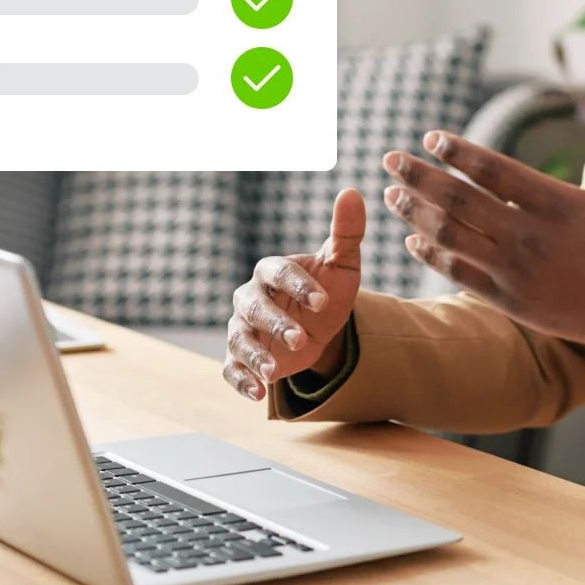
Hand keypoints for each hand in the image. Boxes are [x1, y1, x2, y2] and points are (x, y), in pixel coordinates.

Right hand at [223, 188, 364, 401]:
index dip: (299, 286)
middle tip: (300, 338)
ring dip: (254, 355)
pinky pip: (231, 367)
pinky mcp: (240, 356)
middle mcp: (251, 296)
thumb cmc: (329, 290)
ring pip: (239, 338)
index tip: (323, 301)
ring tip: (272, 372)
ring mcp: (243, 327)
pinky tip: (257, 392)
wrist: (322, 328)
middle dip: (275, 323)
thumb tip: (352, 192)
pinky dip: (240, 380)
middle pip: (253, 306)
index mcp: (274, 270)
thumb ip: (346, 231)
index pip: (279, 272)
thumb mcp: (343, 264)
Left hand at [381, 100, 584, 371]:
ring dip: (416, 212)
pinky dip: (432, 254)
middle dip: (419, 176)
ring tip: (392, 193)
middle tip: (391, 158)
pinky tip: (414, 239)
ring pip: (451, 236)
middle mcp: (531, 237)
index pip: (493, 170)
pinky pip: (460, 274)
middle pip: (459, 200)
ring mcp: (518, 272)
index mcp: (559, 204)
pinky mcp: (512, 302)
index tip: (430, 137)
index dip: (457, 152)